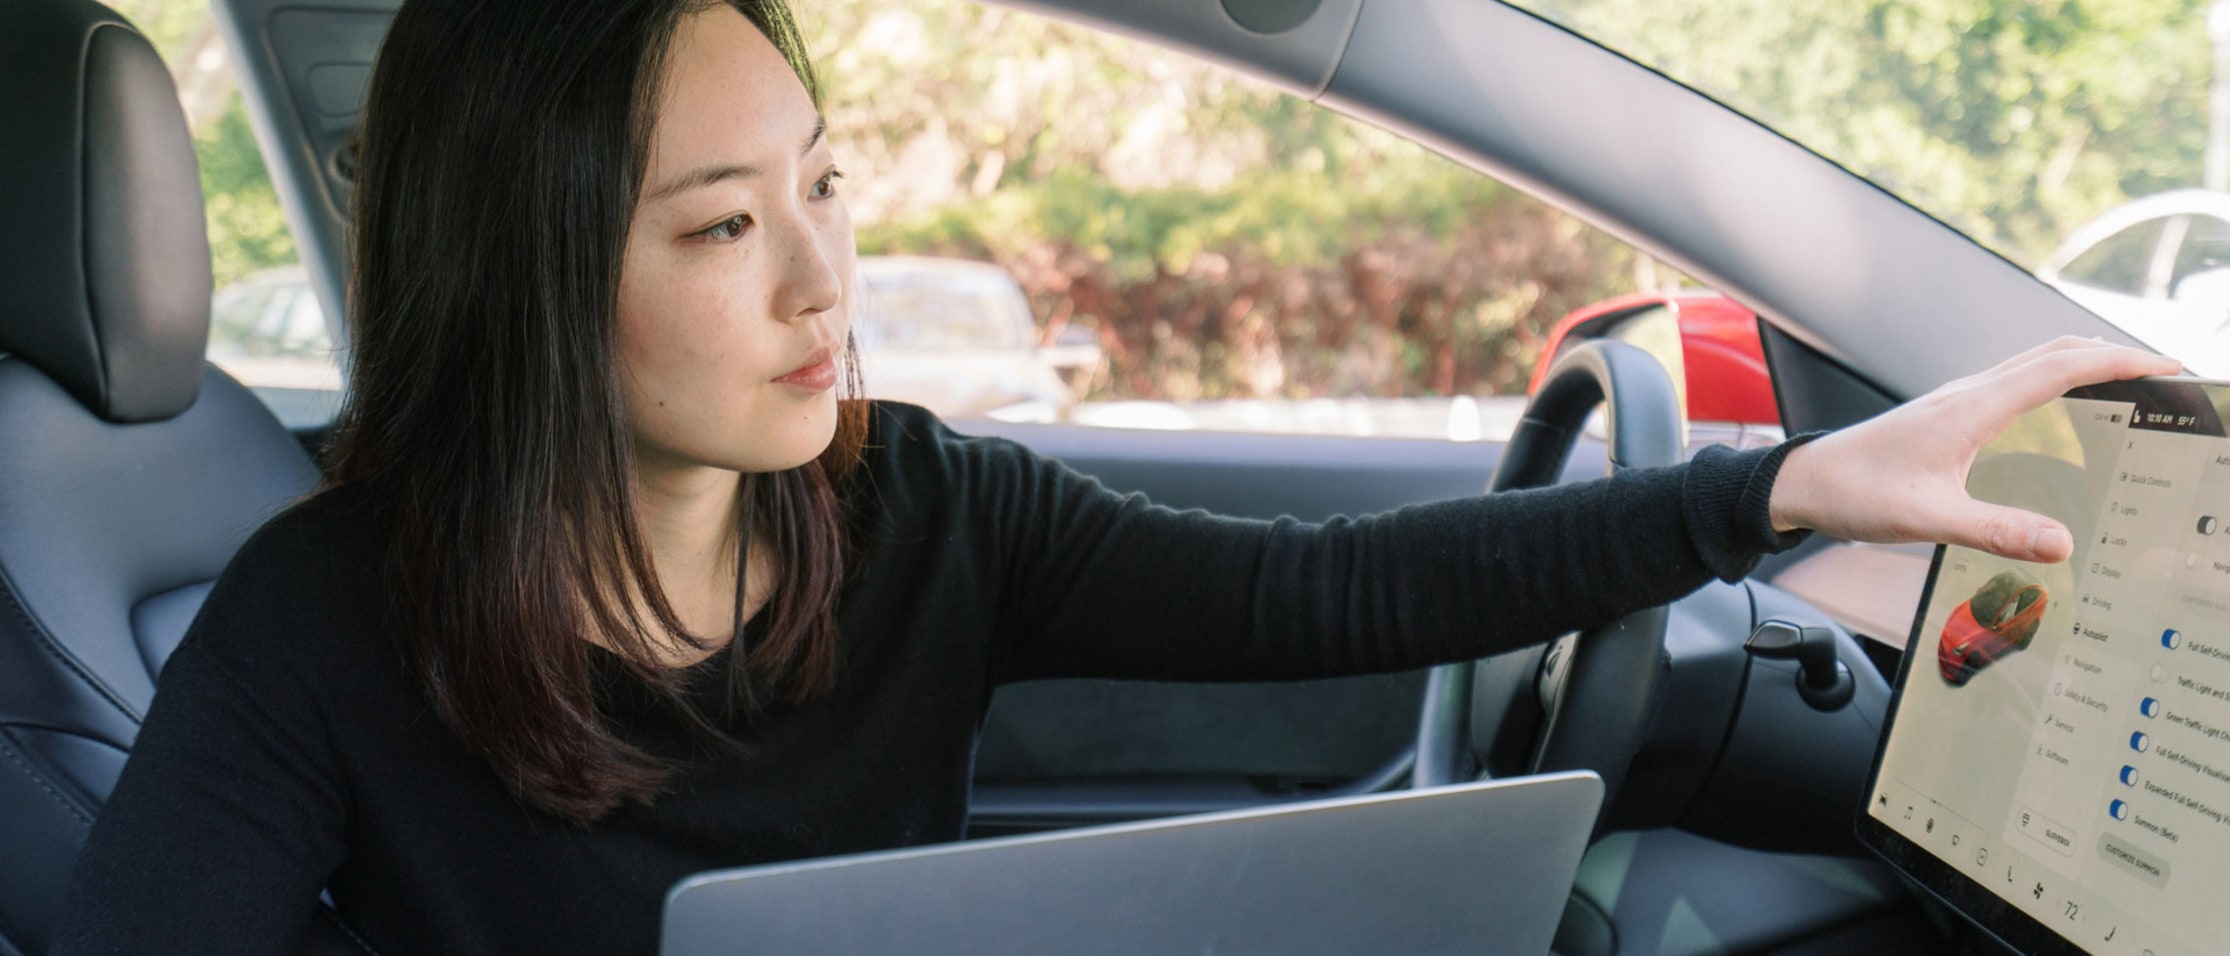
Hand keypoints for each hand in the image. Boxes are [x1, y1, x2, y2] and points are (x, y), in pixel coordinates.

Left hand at [1767, 336, 2184, 562]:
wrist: (1802, 482)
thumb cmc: (1854, 493)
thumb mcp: (1927, 518)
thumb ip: (1995, 531)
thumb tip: (2061, 543)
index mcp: (1971, 408)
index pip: (2061, 368)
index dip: (2120, 363)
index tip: (2167, 366)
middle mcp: (1968, 394)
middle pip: (2054, 354)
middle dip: (2114, 356)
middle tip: (2164, 372)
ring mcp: (1958, 401)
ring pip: (2034, 364)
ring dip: (2085, 364)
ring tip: (2130, 382)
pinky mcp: (1949, 415)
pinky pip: (2016, 383)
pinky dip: (2055, 381)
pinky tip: (2063, 408)